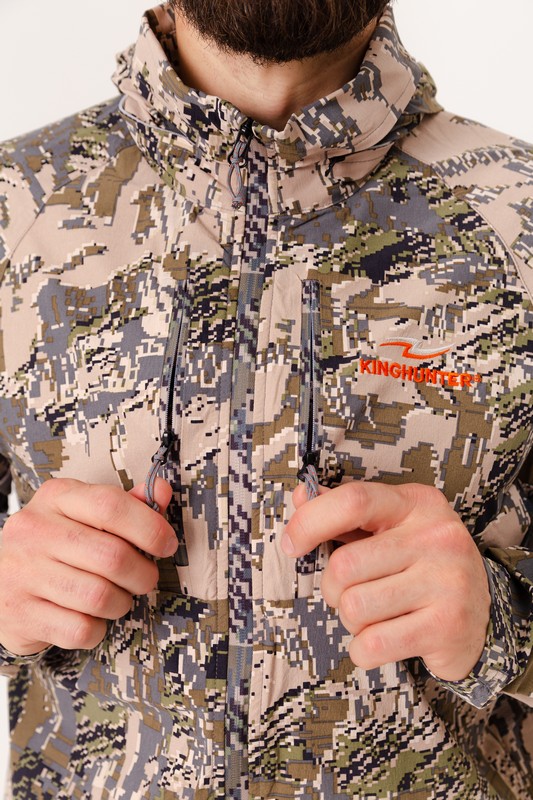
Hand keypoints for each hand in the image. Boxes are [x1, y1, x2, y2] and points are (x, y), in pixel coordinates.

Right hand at [0, 477, 175, 656]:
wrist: (0, 582)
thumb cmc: (57, 545)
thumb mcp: (85, 515)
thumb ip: (127, 504)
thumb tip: (162, 491)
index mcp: (55, 498)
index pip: (110, 506)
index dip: (150, 527)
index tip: (166, 544)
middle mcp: (34, 531)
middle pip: (112, 556)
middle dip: (142, 574)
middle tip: (144, 578)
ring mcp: (22, 574)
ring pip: (99, 596)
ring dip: (121, 603)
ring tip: (116, 597)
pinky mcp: (20, 615)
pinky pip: (81, 629)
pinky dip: (97, 628)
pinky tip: (90, 617)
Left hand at [283, 481, 490, 681]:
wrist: (482, 616)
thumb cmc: (419, 565)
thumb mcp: (391, 527)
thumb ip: (344, 511)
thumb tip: (301, 495)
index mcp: (417, 503)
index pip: (353, 501)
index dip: (310, 522)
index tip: (292, 544)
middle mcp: (437, 537)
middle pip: (345, 565)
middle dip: (334, 588)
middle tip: (353, 593)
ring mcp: (447, 581)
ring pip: (354, 608)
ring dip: (352, 621)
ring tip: (376, 615)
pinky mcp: (448, 626)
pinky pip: (372, 644)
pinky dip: (364, 649)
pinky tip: (385, 639)